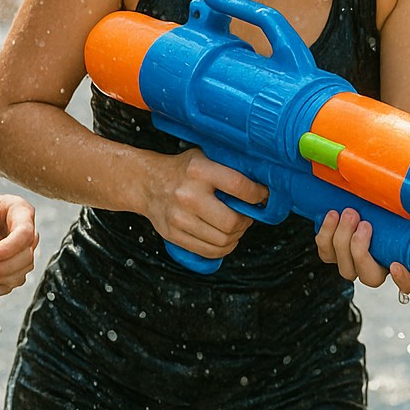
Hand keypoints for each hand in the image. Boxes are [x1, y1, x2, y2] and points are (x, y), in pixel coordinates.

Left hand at [0, 188, 39, 296]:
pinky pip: (13, 281)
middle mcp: (23, 231)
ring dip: (4, 278)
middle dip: (7, 267)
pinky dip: (1, 288)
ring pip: (23, 270)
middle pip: (27, 254)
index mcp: (19, 211)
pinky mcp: (8, 266)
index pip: (26, 232)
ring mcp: (17, 250)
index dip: (10, 247)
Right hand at [142, 149, 266, 259]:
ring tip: (236, 225)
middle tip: (248, 215)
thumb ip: (228, 167)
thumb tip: (263, 181)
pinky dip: (224, 248)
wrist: (147, 183)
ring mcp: (179, 218)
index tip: (262, 196)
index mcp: (199, 170)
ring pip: (223, 240)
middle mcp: (188, 195)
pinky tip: (226, 237)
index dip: (257, 195)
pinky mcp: (173, 235)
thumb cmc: (182, 170)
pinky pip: (209, 251)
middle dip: (247, 221)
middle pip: (232, 221)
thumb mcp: (204, 157)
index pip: (239, 186)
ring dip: (237, 235)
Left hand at [315, 208, 409, 295]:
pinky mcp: (338, 254)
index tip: (396, 264)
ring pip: (345, 268)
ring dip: (342, 241)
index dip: (403, 280)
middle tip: (364, 223)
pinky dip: (325, 237)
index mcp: (409, 266)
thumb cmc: (406, 211)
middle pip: (369, 277)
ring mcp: (358, 264)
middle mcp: (383, 270)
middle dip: (361, 250)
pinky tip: (331, 216)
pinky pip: (327, 255)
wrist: (377, 203)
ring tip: (347, 213)